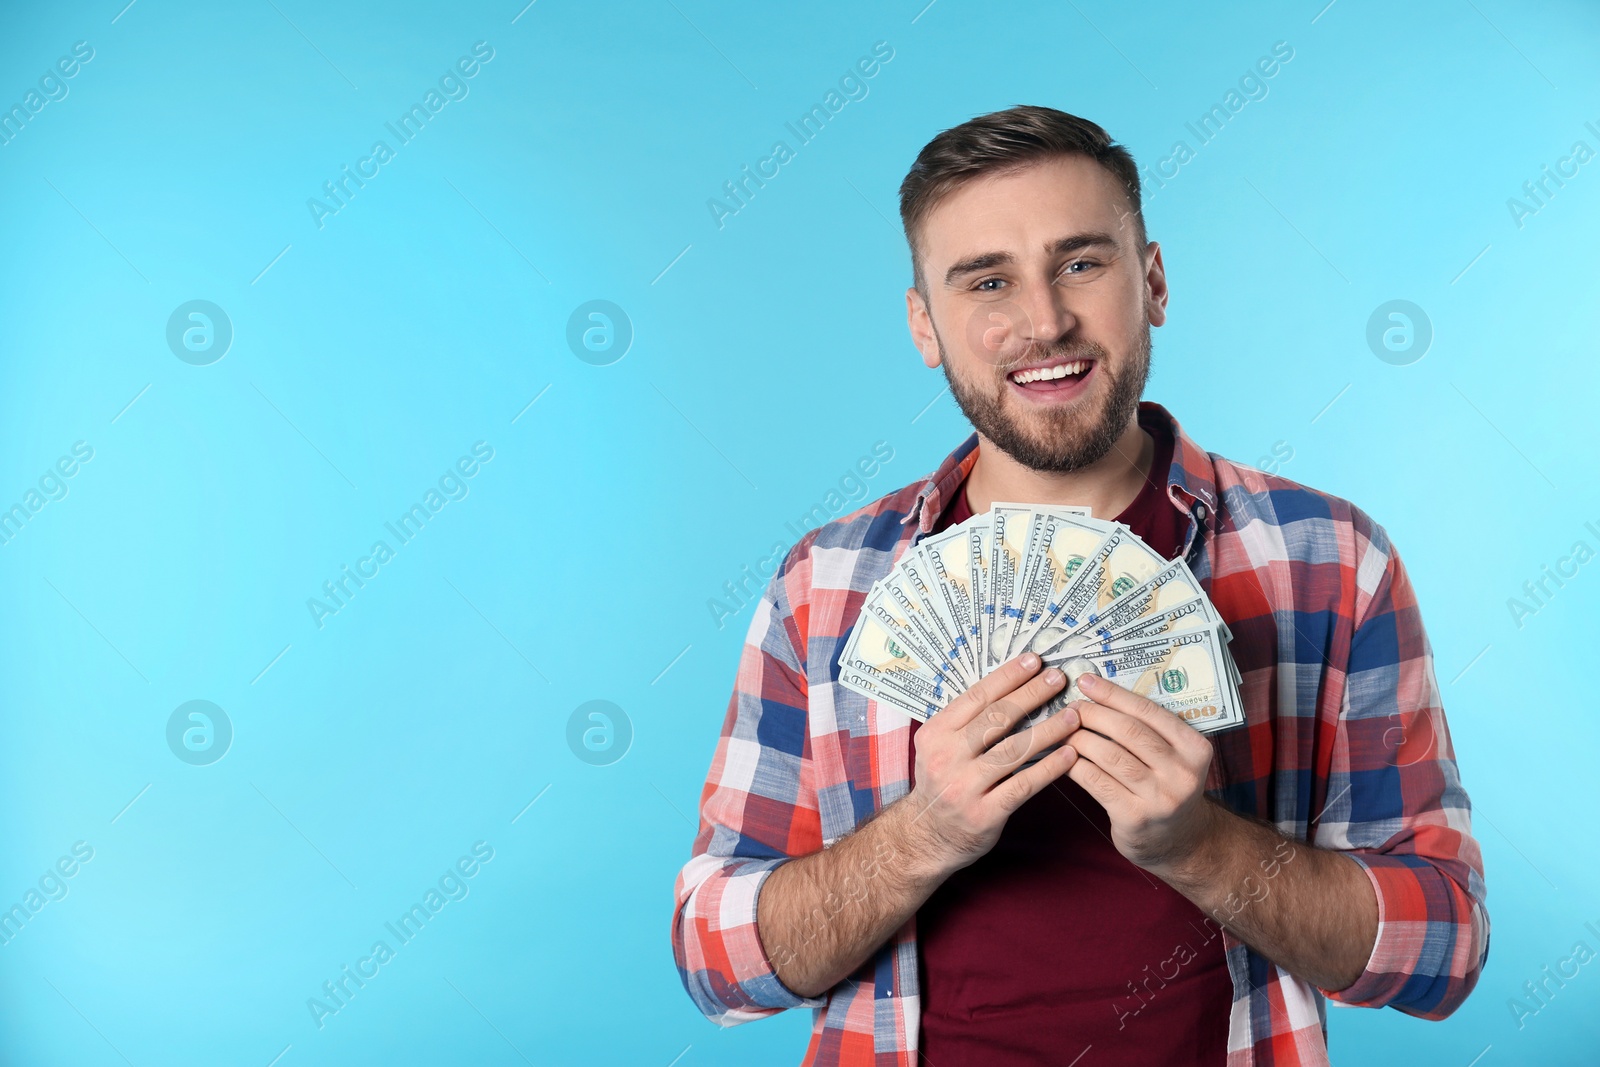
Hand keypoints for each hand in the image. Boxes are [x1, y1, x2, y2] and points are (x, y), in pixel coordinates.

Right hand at [899, 652, 1080, 878]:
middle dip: (1031, 695)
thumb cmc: (943, 783)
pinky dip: (1048, 768)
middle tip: (1059, 679)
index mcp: (934, 734)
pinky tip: (1069, 755)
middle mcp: (946, 757)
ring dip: (1048, 730)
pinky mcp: (983, 814)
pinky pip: (1022, 786)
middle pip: (996, 719)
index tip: (1034, 661)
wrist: (927, 836)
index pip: (976, 697)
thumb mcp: (941, 747)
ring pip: (1013, 751)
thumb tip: (1013, 686)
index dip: (1008, 676)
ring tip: (1074, 716)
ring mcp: (964, 787)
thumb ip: (968, 723)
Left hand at [1064, 672, 1218, 874]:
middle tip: (1071, 707)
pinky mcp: (1134, 817)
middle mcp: (1182, 773)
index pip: (1149, 711)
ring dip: (1080, 738)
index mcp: (1195, 748)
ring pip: (1109, 755)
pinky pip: (1096, 781)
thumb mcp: (1175, 757)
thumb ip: (1151, 730)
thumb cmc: (1167, 787)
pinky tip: (1064, 756)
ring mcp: (1160, 798)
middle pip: (1128, 731)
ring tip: (1063, 729)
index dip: (1113, 694)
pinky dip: (1075, 765)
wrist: (1181, 841)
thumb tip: (1100, 694)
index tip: (1087, 681)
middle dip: (1093, 714)